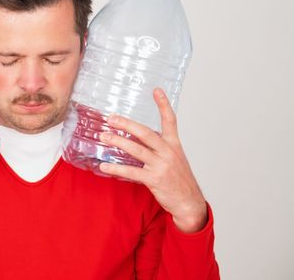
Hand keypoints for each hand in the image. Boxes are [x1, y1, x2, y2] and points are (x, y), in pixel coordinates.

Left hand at [98, 88, 206, 232]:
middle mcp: (168, 152)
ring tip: (104, 137)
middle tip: (111, 118)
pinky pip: (132, 172)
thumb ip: (158, 147)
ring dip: (118, 142)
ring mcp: (162, 165)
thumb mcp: (174, 158)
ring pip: (136, 150)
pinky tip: (104, 167)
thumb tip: (136, 139)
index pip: (170, 120)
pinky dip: (116, 169)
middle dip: (127, 124)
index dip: (163, 105)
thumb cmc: (178, 179)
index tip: (156, 90)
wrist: (189, 202)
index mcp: (174, 144)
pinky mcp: (155, 179)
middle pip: (145, 133)